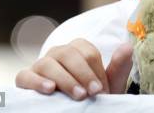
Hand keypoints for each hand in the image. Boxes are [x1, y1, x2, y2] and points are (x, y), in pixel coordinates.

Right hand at [16, 39, 132, 99]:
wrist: (74, 110)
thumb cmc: (90, 95)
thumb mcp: (107, 85)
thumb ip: (118, 67)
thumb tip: (127, 47)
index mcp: (78, 50)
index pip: (87, 52)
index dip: (95, 70)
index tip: (100, 89)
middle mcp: (58, 53)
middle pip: (69, 54)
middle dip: (83, 73)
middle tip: (92, 93)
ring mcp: (40, 64)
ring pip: (48, 63)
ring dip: (65, 79)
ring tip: (78, 95)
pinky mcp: (25, 79)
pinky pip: (25, 75)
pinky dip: (36, 81)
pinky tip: (49, 89)